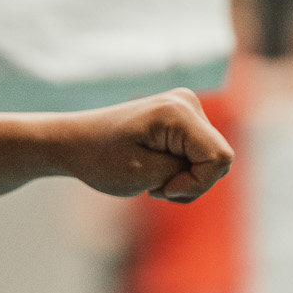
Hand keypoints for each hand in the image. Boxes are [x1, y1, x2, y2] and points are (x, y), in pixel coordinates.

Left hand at [53, 89, 233, 202]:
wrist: (73, 142)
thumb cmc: (100, 159)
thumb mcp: (145, 175)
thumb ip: (187, 172)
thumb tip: (216, 163)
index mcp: (178, 112)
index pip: (219, 158)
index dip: (196, 183)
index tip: (160, 190)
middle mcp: (187, 102)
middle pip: (218, 159)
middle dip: (190, 182)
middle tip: (152, 188)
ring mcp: (186, 107)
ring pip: (211, 159)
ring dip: (184, 179)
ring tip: (151, 179)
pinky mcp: (182, 117)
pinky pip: (200, 154)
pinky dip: (181, 171)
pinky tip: (156, 171)